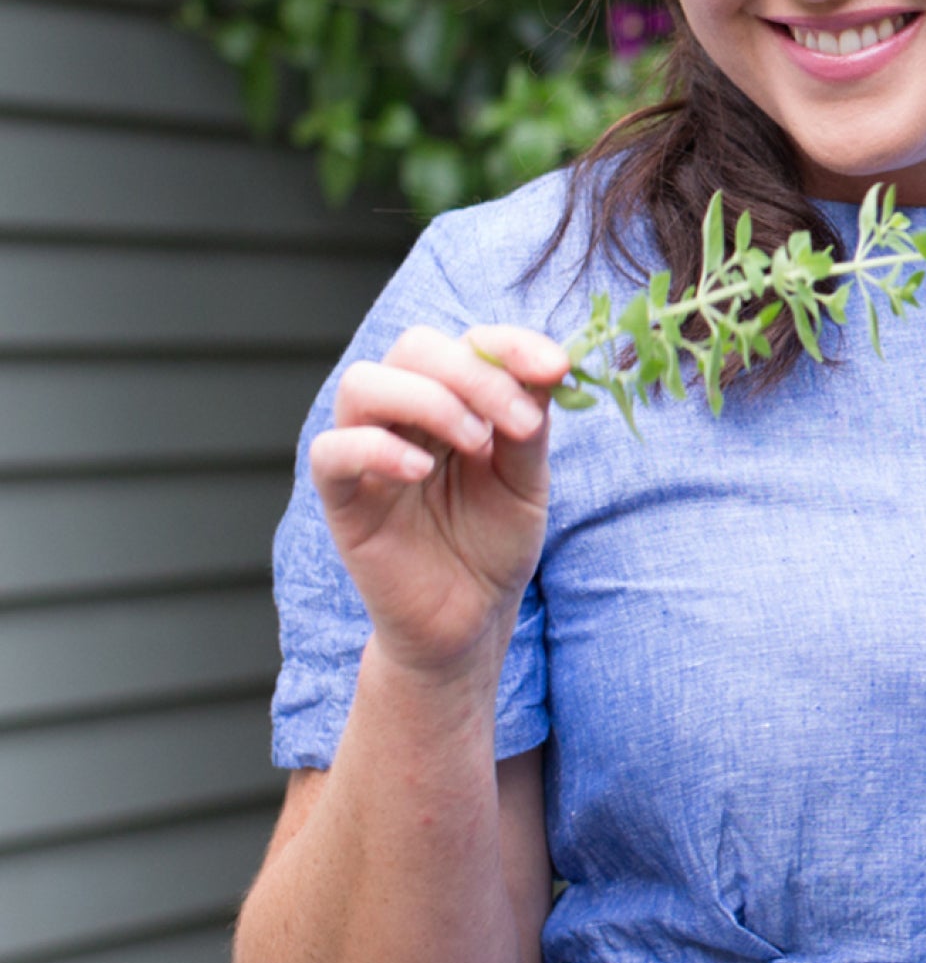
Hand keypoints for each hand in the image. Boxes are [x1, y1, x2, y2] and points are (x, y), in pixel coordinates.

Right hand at [308, 323, 572, 679]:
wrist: (470, 619)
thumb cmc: (494, 544)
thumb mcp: (527, 480)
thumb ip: (529, 425)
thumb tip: (547, 369)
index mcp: (453, 401)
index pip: (470, 343)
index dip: (512, 344)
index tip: (557, 367)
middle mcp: (404, 416)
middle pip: (414, 347)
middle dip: (474, 373)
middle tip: (519, 422)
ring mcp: (367, 453)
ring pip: (363, 383)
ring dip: (430, 400)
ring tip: (475, 444)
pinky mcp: (343, 499)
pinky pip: (332, 451)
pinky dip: (375, 448)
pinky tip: (422, 471)